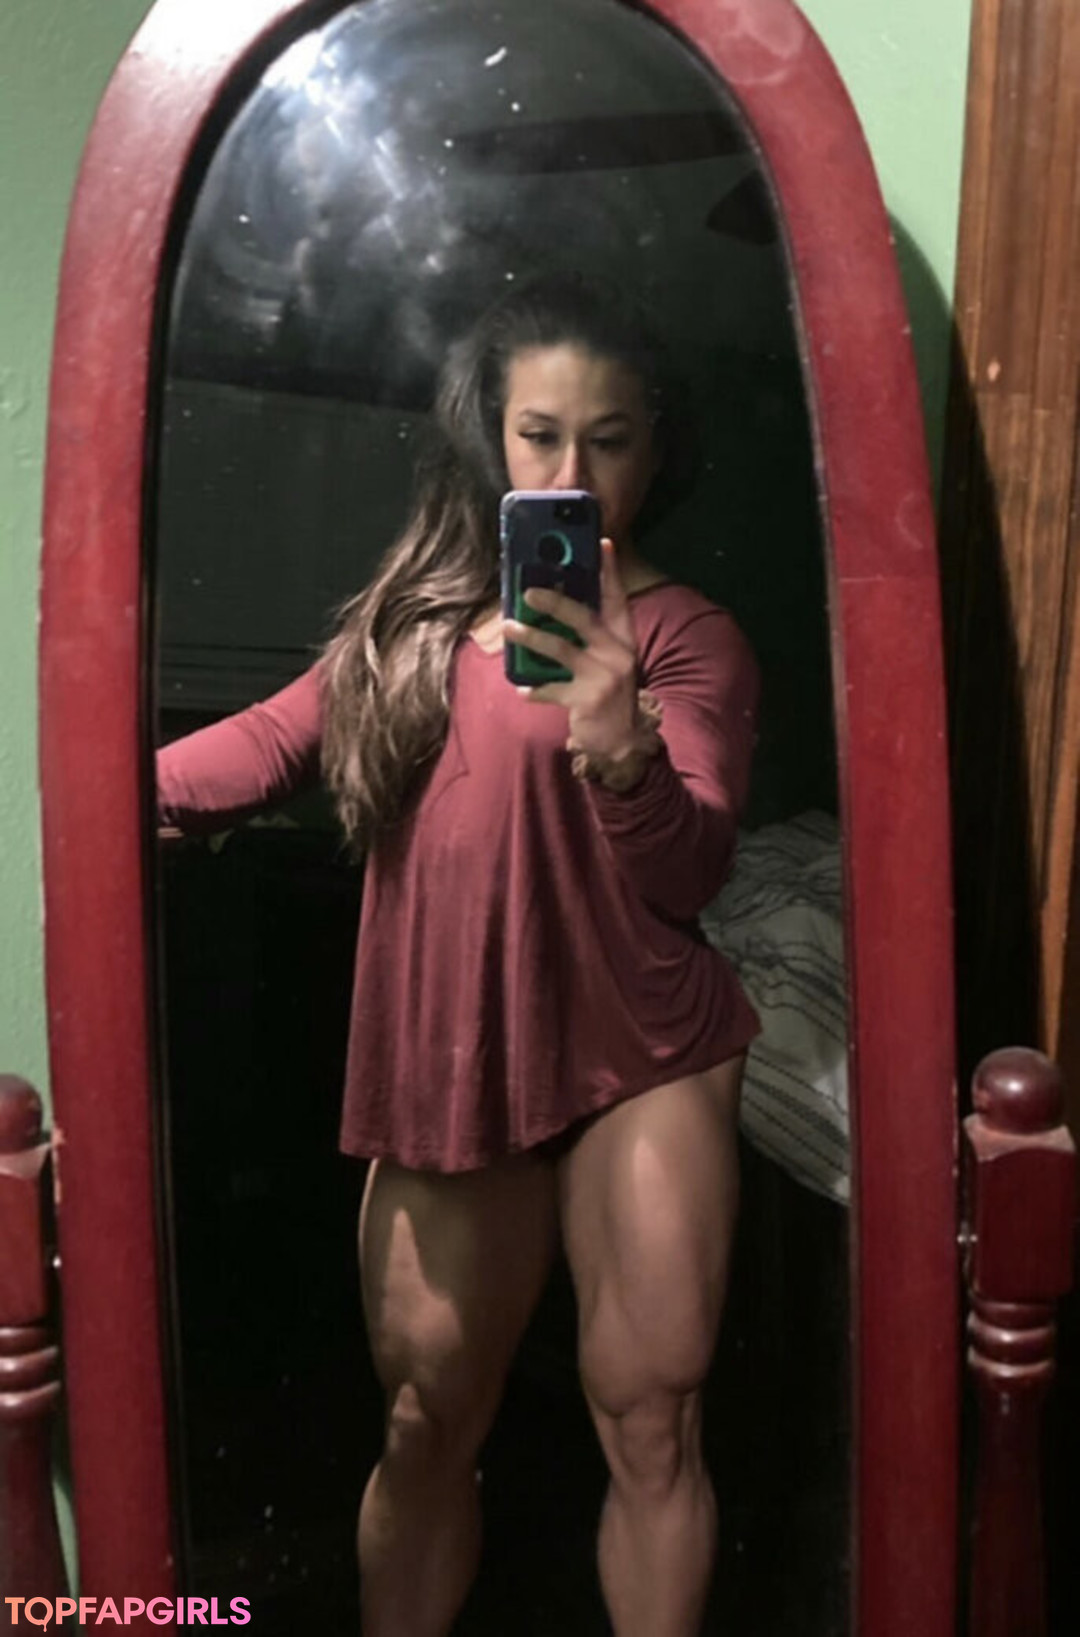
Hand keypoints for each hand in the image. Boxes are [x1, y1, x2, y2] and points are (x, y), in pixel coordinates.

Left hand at [502, 538, 639, 757]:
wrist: (622, 743)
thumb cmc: (607, 694)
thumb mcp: (607, 662)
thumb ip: (590, 638)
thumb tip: (553, 607)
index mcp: (624, 639)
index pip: (617, 599)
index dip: (609, 572)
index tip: (602, 544)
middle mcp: (618, 654)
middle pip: (584, 618)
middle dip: (555, 602)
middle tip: (527, 592)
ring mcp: (604, 677)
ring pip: (561, 649)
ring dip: (531, 637)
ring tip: (509, 628)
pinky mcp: (587, 700)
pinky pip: (552, 689)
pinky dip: (534, 689)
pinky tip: (522, 688)